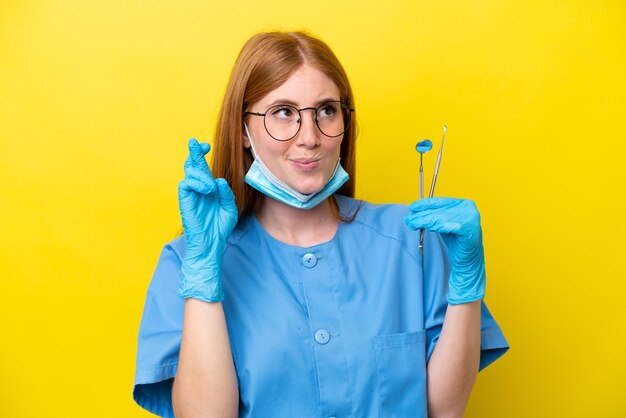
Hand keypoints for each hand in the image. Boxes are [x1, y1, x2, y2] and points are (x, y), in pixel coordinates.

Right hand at [177, 138, 237, 301]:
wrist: (211, 243)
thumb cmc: (220, 227)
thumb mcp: (229, 208)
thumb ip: (226, 193)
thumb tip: (219, 180)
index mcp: (208, 187)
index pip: (203, 167)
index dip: (202, 155)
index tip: (206, 146)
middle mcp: (198, 188)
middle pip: (192, 165)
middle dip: (193, 152)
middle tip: (195, 142)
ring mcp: (191, 194)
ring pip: (188, 172)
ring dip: (200, 174)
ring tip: (210, 186)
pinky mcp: (185, 201)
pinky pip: (186, 184)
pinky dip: (196, 183)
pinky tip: (206, 190)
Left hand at [404, 197, 485, 304]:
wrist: (468, 259)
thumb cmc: (456, 240)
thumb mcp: (443, 223)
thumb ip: (433, 216)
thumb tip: (414, 211)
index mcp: (463, 203)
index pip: (441, 201)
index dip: (425, 203)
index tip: (413, 207)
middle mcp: (469, 209)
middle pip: (440, 210)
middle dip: (422, 215)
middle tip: (409, 219)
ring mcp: (471, 219)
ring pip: (442, 218)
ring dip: (425, 221)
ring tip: (413, 224)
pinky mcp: (470, 230)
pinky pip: (451, 227)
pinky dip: (439, 227)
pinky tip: (430, 228)